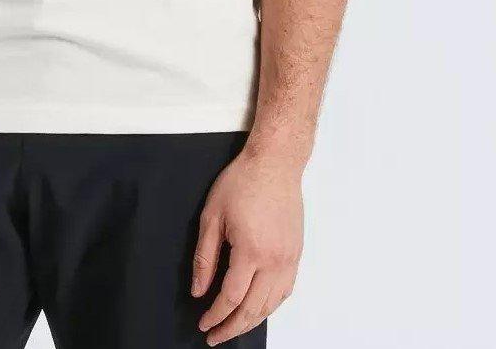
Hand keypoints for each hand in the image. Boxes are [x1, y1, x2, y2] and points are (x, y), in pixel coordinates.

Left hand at [191, 146, 303, 344]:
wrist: (275, 164)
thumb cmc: (243, 182)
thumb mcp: (212, 215)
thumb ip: (205, 256)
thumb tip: (199, 289)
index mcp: (251, 251)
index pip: (231, 297)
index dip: (216, 315)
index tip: (204, 323)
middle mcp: (274, 261)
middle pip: (253, 309)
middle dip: (232, 327)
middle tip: (215, 336)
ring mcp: (289, 260)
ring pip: (271, 305)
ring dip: (252, 322)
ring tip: (233, 327)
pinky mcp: (296, 255)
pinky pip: (285, 292)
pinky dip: (271, 307)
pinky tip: (259, 309)